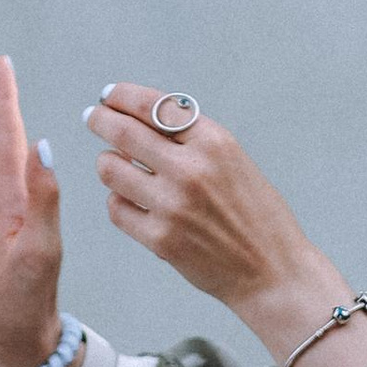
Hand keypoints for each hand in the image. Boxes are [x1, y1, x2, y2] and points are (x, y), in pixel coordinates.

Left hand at [83, 84, 366, 366]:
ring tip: (115, 165)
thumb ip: (194, 141)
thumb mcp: (236, 162)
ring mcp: (172, 205)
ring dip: (108, 163)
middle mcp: (191, 169)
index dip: (123, 96)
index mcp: (215, 143)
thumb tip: (143, 120)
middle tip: (92, 116)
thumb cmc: (258, 217)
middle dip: (101, 120)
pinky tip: (131, 202)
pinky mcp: (160, 239)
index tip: (109, 95)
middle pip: (124, 132)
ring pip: (111, 169)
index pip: (155, 106)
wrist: (273, 271)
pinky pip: (117, 208)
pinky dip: (119, 201)